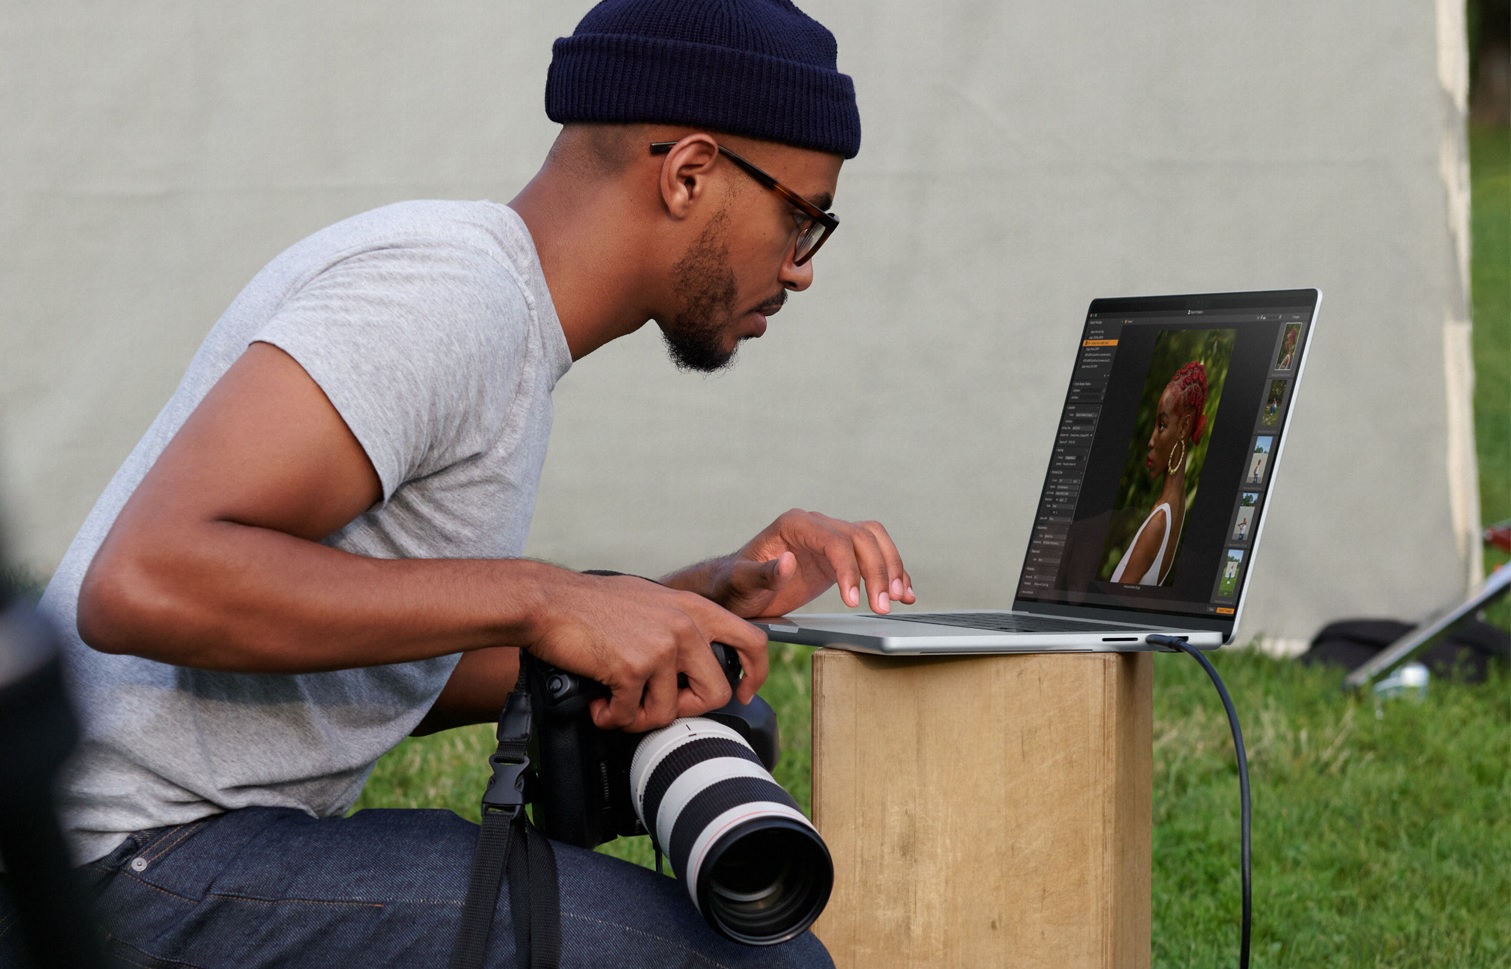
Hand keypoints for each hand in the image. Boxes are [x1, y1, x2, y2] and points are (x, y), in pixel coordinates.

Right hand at [522, 571, 767, 732]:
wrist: (548, 601)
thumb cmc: (592, 605)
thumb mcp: (652, 602)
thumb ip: (681, 626)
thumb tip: (694, 666)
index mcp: (694, 609)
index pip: (753, 640)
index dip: (755, 674)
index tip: (742, 693)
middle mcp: (684, 627)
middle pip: (715, 693)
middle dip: (684, 710)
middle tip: (653, 705)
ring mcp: (661, 647)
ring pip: (668, 713)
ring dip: (637, 718)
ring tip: (615, 703)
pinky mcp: (633, 667)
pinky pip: (630, 715)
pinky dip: (610, 718)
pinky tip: (598, 703)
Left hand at [663, 509, 915, 617]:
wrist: (734, 591)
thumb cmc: (733, 586)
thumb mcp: (741, 583)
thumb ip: (763, 573)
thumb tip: (788, 560)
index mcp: (794, 525)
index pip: (835, 540)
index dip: (850, 569)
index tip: (854, 601)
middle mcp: (816, 525)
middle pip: (861, 538)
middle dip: (877, 571)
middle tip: (882, 607)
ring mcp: (829, 539)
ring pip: (873, 542)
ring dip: (891, 568)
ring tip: (899, 599)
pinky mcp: (838, 557)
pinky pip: (872, 555)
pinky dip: (891, 572)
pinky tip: (903, 594)